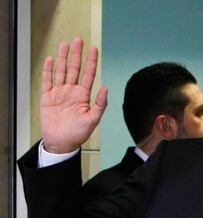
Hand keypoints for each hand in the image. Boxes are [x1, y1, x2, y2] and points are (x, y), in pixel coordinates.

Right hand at [40, 38, 107, 152]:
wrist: (61, 142)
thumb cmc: (78, 133)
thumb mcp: (93, 119)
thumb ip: (100, 104)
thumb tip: (106, 88)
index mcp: (83, 96)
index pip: (89, 74)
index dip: (91, 62)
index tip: (94, 49)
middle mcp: (72, 91)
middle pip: (74, 69)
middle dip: (76, 55)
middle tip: (78, 40)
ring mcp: (59, 93)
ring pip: (61, 71)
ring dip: (63, 58)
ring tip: (65, 45)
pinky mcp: (47, 97)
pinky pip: (47, 81)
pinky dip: (48, 70)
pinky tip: (51, 60)